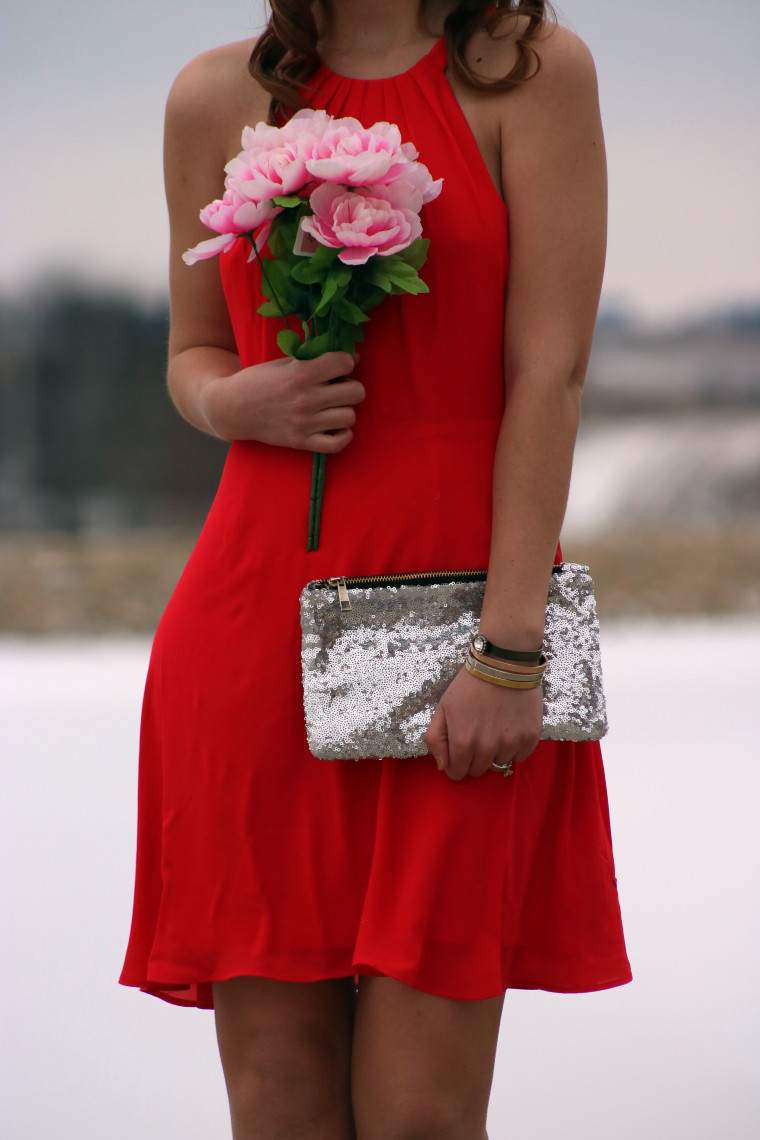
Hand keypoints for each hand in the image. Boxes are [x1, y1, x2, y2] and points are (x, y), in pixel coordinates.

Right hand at [202, 350, 364, 451]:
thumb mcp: (284, 363)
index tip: (338, 366)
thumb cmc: (259, 381)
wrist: (232, 409)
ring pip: (349, 417)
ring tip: (333, 407)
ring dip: (345, 410)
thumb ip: (315, 360)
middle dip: (350, 387)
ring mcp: (305, 423)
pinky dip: (343, 435)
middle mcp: (306, 399)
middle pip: (356, 392)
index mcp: (300, 374)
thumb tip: (354, 358)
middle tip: (338, 388)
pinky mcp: (301, 442)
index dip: (345, 362)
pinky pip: (338, 444)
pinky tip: (335, 427)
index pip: (344, 363)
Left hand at [423, 666, 542, 779]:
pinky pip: (520, 756)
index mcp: (463, 743)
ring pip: (499, 764)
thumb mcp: (443, 707)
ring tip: (494, 728)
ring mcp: (511, 744)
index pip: (457, 774)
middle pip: (478, 771)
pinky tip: (510, 727)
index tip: (460, 750)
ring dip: (495, 752)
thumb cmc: (470, 684)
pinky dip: (515, 747)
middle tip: (477, 735)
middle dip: (474, 758)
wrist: (503, 663)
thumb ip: (436, 739)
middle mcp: (487, 748)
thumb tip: (442, 766)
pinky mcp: (530, 737)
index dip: (456, 763)